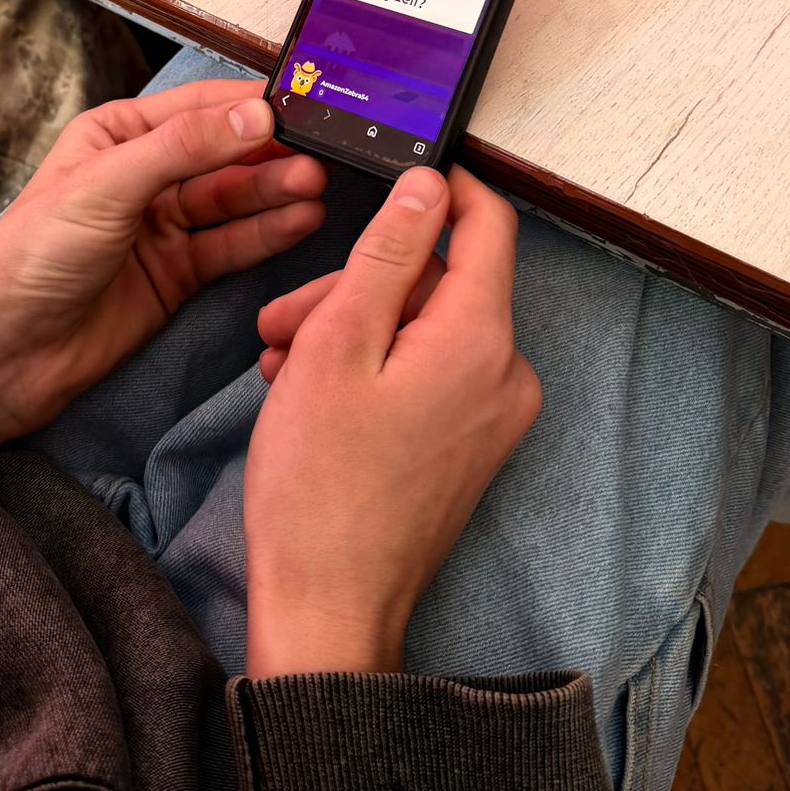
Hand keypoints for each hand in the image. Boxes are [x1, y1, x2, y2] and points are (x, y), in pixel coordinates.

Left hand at [0, 81, 325, 453]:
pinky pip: (230, 247)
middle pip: (223, 154)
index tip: (306, 101)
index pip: (198, 107)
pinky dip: (266, 234)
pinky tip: (302, 221)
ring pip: (232, 201)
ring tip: (316, 187)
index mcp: (116, 135)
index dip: (251, 103)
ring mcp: (161, 228)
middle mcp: (142, 175)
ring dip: (275, 192)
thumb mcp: (105, 187)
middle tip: (320, 156)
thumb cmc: (29, 259)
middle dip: (270, 152)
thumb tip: (256, 112)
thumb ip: (183, 149)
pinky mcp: (175, 276)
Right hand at [244, 165, 540, 677]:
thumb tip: (428, 185)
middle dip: (358, 285)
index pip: (488, 224)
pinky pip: (428, 376)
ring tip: (282, 366)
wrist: (329, 609)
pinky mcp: (471, 447)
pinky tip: (309, 395)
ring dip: (352, 331)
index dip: (440, 190)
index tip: (388, 181)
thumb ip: (387, 254)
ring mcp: (493, 417)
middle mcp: (506, 375)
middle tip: (282, 323)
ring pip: (423, 330)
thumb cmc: (320, 485)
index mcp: (480, 339)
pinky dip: (372, 370)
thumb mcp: (336, 344)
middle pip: (438, 283)